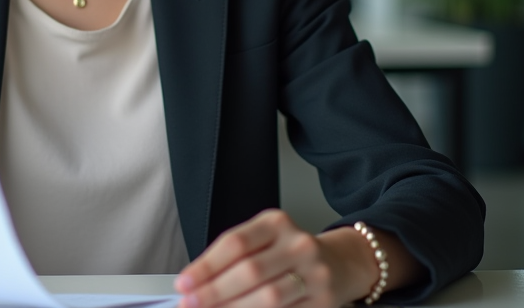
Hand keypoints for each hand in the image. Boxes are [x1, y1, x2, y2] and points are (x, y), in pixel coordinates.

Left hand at [174, 209, 376, 307]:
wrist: (339, 264)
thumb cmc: (288, 252)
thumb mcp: (263, 239)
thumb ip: (232, 257)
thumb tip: (195, 283)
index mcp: (276, 223)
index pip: (235, 243)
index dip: (206, 266)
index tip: (184, 283)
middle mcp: (298, 245)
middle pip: (249, 271)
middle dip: (214, 291)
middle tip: (190, 303)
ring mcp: (314, 274)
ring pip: (268, 297)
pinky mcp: (323, 301)